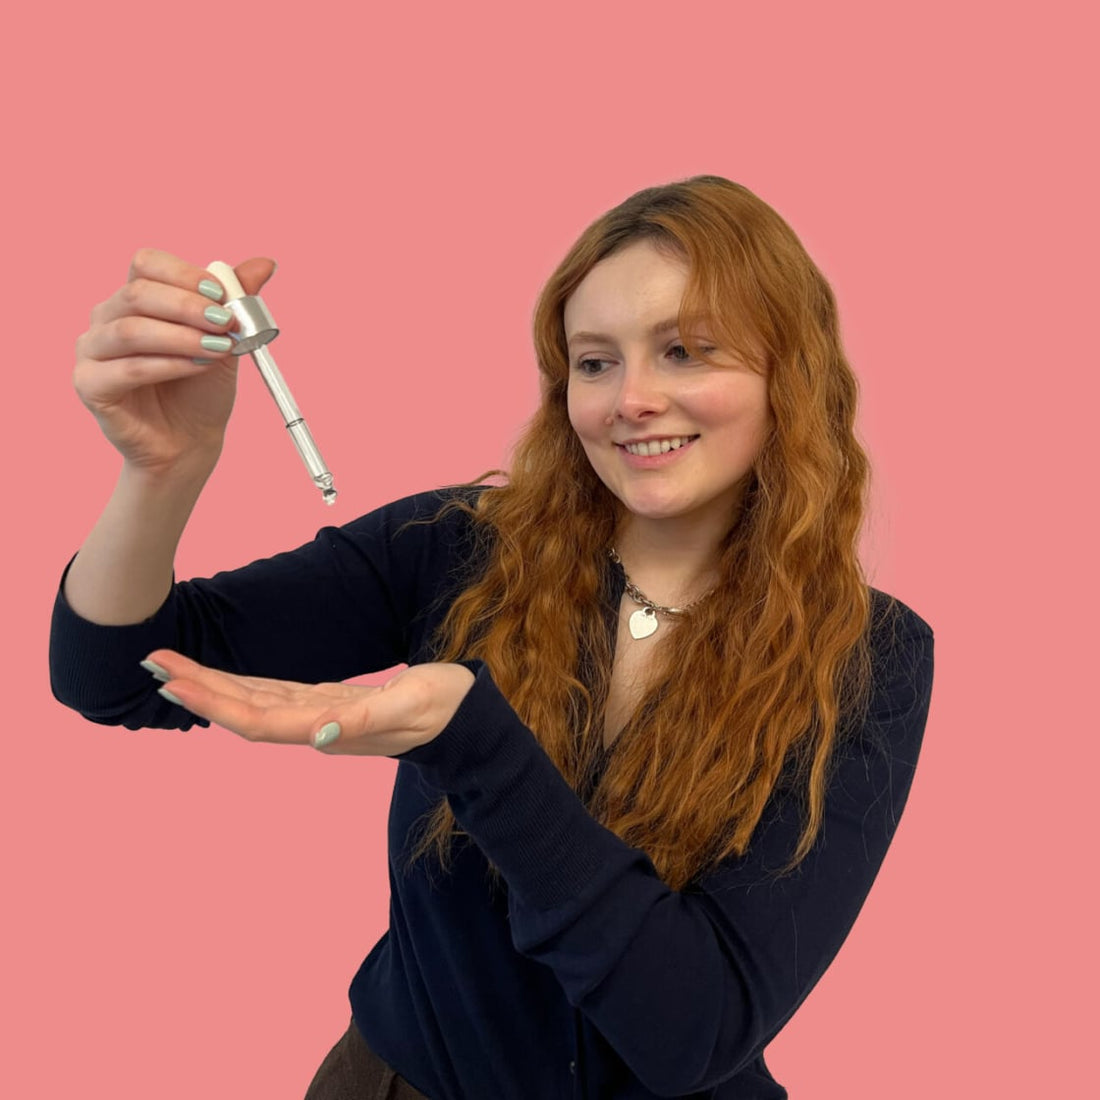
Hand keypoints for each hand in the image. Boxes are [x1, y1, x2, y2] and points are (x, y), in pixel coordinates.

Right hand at [73, 249, 276, 477]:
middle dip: (188, 306)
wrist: (191, 442)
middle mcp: (106, 318)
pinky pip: (126, 369)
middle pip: (137, 294)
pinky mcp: (89, 385)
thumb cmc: (201, 390)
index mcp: (134, 299)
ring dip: (181, 337)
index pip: (146, 264)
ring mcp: (91, 351)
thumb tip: (266, 264)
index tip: (222, 295)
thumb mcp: (226, 341)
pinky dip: (167, 365)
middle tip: (226, 323)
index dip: (184, 275)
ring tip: (218, 348)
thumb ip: (238, 302)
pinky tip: (198, 367)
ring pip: (129, 330)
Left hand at [141, 651, 475, 755]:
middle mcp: (316, 726)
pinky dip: (241, 687)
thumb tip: (319, 737)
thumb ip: (364, 720)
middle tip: (152, 661)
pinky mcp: (328, 704)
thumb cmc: (444, 708)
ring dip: (212, 688)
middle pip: (244, 711)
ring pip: (254, 703)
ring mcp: (320, 716)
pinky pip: (274, 696)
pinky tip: (222, 680)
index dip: (214, 703)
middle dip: (198, 689)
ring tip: (172, 667)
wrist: (466, 721)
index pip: (258, 719)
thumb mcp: (412, 705)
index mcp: (330, 726)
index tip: (174, 682)